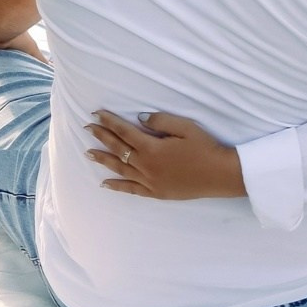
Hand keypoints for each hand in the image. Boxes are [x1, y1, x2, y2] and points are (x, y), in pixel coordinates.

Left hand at [85, 109, 245, 199]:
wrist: (219, 175)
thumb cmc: (204, 147)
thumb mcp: (185, 127)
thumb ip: (161, 121)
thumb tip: (140, 119)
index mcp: (152, 148)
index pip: (125, 132)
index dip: (110, 122)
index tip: (97, 113)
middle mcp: (146, 166)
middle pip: (119, 149)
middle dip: (102, 137)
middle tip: (87, 127)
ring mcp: (150, 182)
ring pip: (120, 170)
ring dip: (103, 160)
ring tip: (88, 153)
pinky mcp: (155, 193)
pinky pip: (131, 190)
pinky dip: (117, 186)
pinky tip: (105, 183)